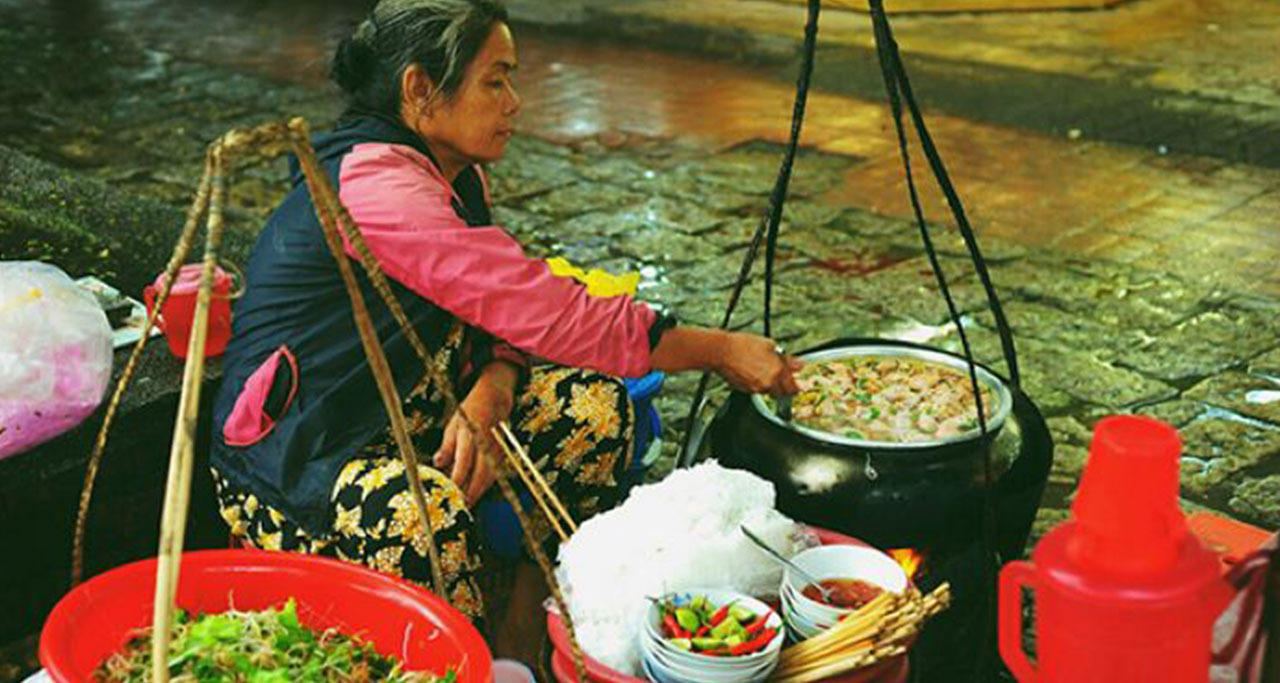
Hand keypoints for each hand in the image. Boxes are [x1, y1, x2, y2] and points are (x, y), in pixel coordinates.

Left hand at [433, 361, 518, 505]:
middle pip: (480, 473)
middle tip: (460, 506)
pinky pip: (495, 473)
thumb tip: (438, 463)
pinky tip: (476, 493)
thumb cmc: (470, 412)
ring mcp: (498, 448)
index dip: (457, 479)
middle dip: (470, 491)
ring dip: (479, 491)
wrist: (495, 400)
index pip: (464, 461)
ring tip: (467, 504)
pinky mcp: (503, 453)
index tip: (449, 492)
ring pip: (490, 475)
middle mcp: (486, 441)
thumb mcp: (453, 425)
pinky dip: (485, 485)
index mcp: (471, 432)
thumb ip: (447, 446)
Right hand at [714, 332, 801, 395]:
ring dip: (772, 384)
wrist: (722, 351)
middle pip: (782, 393)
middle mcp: (769, 383)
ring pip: (770, 391)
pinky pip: (758, 390)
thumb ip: (786, 359)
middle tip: (783, 378)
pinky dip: (760, 384)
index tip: (798, 383)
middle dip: (784, 387)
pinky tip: (755, 372)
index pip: (793, 387)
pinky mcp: (747, 390)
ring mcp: (757, 388)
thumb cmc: (743, 345)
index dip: (796, 385)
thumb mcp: (769, 346)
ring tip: (765, 370)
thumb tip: (798, 364)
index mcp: (777, 371)